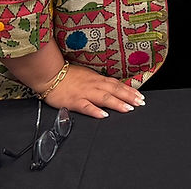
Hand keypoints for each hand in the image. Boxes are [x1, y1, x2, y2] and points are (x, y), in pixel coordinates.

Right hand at [3, 42, 144, 118]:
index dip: (130, 90)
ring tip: (129, 109)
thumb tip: (112, 87)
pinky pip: (86, 106)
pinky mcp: (74, 101)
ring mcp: (85, 93)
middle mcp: (94, 85)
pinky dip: (96, 110)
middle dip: (129, 97)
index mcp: (97, 79)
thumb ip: (99, 82)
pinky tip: (104, 115)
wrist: (50, 75)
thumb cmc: (68, 75)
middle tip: (141, 102)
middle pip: (115, 90)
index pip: (117, 84)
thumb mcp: (87, 75)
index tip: (140, 96)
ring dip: (118, 103)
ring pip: (104, 98)